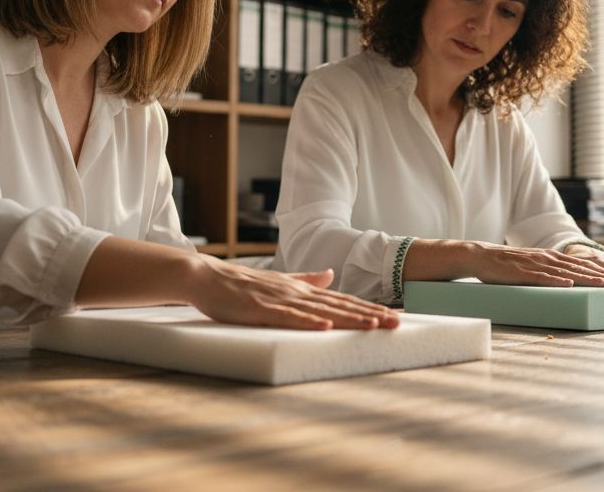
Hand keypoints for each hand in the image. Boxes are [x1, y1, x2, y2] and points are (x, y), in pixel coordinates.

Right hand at [185, 256, 400, 330]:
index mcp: (301, 289)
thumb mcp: (279, 280)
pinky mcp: (261, 310)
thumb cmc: (241, 283)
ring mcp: (280, 301)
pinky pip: (289, 318)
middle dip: (368, 315)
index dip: (367, 308)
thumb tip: (331, 274)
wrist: (207, 277)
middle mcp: (296, 293)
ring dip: (348, 319)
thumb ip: (306, 279)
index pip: (341, 300)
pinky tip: (326, 327)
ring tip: (373, 326)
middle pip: (338, 306)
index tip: (391, 316)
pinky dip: (309, 323)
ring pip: (321, 312)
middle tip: (396, 324)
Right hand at [465, 242, 603, 287]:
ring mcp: (537, 264)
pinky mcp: (523, 272)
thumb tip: (571, 282)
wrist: (482, 256)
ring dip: (589, 278)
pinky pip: (543, 277)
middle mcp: (549, 258)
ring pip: (568, 272)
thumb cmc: (509, 265)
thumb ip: (551, 272)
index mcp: (553, 257)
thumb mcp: (534, 266)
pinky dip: (557, 280)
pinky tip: (569, 284)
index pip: (584, 264)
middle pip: (582, 267)